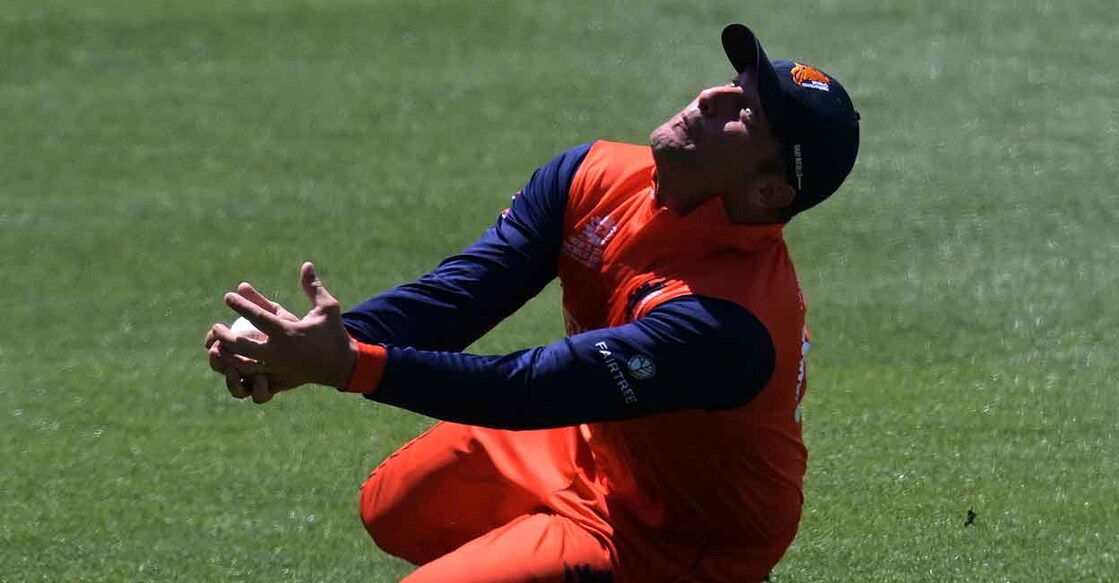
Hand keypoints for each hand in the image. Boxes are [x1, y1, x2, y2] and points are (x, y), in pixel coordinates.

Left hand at [205, 262, 356, 402]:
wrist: (343, 365)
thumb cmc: (334, 334)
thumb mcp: (327, 308)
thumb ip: (313, 287)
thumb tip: (306, 264)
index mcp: (288, 331)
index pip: (257, 316)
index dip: (240, 305)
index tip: (228, 297)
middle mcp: (279, 351)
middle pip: (242, 344)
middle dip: (225, 336)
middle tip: (216, 327)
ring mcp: (277, 369)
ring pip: (243, 365)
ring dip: (227, 356)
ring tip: (217, 347)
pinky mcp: (279, 381)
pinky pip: (253, 379)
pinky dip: (239, 373)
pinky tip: (230, 365)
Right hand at [205, 283, 297, 402]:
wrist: (324, 351)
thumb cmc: (299, 329)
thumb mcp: (279, 316)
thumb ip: (260, 304)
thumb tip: (242, 284)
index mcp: (247, 347)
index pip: (221, 344)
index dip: (213, 339)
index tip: (212, 332)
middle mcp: (247, 366)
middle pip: (222, 369)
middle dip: (216, 361)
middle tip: (215, 352)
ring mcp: (258, 380)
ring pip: (237, 388)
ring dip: (232, 381)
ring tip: (234, 370)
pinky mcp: (273, 390)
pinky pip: (260, 396)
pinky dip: (259, 390)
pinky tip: (263, 379)